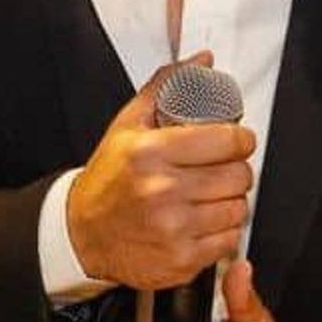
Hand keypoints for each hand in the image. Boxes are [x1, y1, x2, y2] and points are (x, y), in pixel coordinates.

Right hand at [66, 54, 255, 288]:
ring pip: (239, 209)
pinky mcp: (181, 259)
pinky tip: (202, 221)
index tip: (235, 140)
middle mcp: (161, 190)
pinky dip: (223, 231)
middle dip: (236, 169)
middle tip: (221, 169)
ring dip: (231, 201)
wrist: (82, 233)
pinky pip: (229, 241)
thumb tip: (201, 62)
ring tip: (210, 195)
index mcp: (149, 152)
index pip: (227, 140)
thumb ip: (165, 89)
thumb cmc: (108, 178)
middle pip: (238, 175)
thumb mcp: (127, 126)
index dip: (240, 138)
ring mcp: (173, 228)